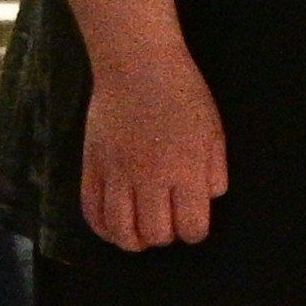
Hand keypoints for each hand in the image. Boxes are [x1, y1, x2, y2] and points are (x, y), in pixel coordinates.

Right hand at [81, 50, 230, 252]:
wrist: (136, 65)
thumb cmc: (182, 95)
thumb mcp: (214, 131)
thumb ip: (214, 171)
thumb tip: (208, 200)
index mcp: (186, 169)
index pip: (191, 227)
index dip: (194, 232)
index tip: (192, 223)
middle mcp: (149, 177)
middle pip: (155, 234)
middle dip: (166, 236)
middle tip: (167, 221)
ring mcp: (116, 173)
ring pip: (120, 231)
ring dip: (133, 240)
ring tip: (141, 232)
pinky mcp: (91, 166)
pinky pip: (91, 211)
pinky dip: (102, 227)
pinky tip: (114, 226)